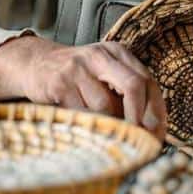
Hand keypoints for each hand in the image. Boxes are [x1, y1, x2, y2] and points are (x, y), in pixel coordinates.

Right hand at [0, 35, 166, 139]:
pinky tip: (85, 129)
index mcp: (118, 52)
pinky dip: (87, 126)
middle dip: (140, 117)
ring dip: (109, 126)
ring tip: (105, 134)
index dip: (156, 111)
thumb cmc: (78, 76)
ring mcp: (78, 68)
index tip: (157, 135)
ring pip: (105, 106)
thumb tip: (151, 131)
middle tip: (142, 141)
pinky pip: (81, 113)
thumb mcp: (104, 74)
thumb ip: (126, 94)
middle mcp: (100, 56)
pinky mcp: (59, 83)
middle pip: (134, 85)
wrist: (35, 63)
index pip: (148, 80)